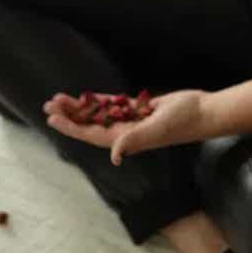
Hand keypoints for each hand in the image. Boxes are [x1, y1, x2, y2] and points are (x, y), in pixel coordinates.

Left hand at [42, 89, 208, 165]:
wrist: (202, 112)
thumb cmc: (181, 122)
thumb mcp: (156, 130)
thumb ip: (134, 140)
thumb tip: (115, 156)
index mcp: (125, 139)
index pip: (90, 134)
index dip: (70, 126)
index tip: (52, 117)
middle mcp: (125, 132)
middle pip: (89, 123)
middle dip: (69, 115)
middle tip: (49, 103)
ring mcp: (131, 120)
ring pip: (99, 113)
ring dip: (81, 107)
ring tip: (61, 97)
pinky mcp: (140, 109)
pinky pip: (115, 105)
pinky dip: (100, 100)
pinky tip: (87, 96)